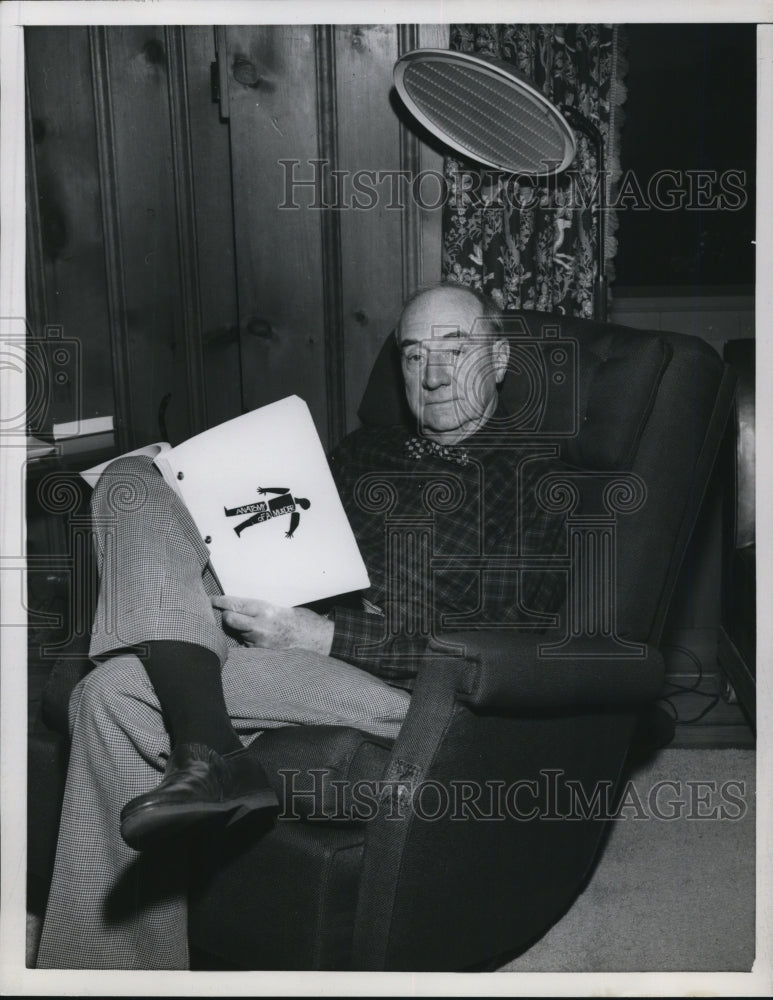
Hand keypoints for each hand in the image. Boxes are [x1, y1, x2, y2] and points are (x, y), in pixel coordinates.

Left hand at [211, 595, 333, 655]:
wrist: (306, 635)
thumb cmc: (288, 618)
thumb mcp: (270, 607)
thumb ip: (250, 608)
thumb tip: (227, 607)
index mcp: (262, 609)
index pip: (234, 603)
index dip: (219, 601)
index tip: (210, 600)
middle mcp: (259, 624)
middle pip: (229, 619)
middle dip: (225, 616)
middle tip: (228, 614)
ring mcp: (258, 639)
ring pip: (237, 632)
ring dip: (239, 629)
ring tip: (253, 626)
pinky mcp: (259, 650)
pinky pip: (245, 643)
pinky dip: (247, 640)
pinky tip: (259, 637)